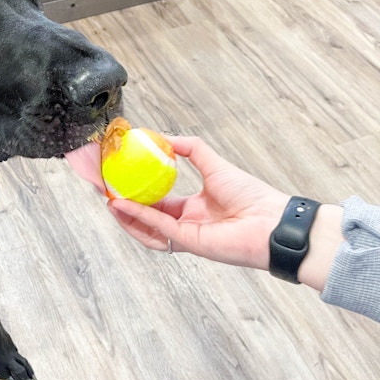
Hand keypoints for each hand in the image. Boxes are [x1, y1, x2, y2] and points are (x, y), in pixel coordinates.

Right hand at [106, 137, 289, 269]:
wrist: (272, 220)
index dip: (136, 192)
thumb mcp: (214, 164)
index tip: (120, 179)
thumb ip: (190, 149)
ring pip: (147, 228)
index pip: (156, 202)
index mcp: (192, 209)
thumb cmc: (252, 195)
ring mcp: (186, 235)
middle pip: (146, 218)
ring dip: (126, 216)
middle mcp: (186, 224)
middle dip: (124, 207)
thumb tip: (163, 137)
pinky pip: (159, 227)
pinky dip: (140, 216)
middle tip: (106, 191)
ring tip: (109, 200)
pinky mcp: (188, 242)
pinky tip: (125, 204)